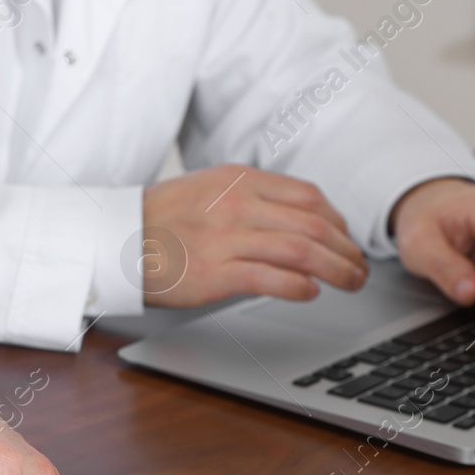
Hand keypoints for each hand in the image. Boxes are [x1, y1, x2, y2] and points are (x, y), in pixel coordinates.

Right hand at [140, 165, 367, 307]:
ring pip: (301, 251)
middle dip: (347, 250)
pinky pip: (271, 278)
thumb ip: (252, 198)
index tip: (346, 241)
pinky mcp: (214, 273)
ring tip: (349, 283)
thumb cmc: (161, 220)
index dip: (339, 221)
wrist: (115, 238)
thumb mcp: (210, 190)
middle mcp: (238, 205)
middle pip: (314, 225)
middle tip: (360, 269)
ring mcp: (227, 239)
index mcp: (240, 181)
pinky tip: (311, 293)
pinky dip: (299, 286)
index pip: (309, 197)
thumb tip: (296, 218)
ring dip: (335, 270)